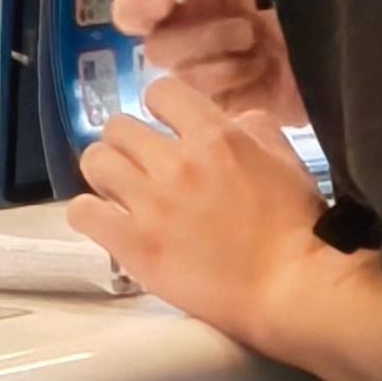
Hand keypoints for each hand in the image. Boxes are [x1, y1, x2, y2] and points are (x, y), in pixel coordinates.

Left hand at [69, 63, 329, 349]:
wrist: (291, 289)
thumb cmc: (298, 229)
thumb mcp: (288, 162)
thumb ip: (255, 130)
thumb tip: (231, 118)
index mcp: (215, 137)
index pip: (160, 91)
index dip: (159, 109)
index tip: (165, 129)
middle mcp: (176, 162)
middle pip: (118, 127)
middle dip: (127, 144)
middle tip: (140, 168)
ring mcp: (151, 203)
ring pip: (95, 161)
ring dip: (105, 174)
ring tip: (120, 193)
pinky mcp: (134, 244)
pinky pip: (82, 212)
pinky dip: (89, 214)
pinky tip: (107, 223)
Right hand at [118, 0, 305, 128]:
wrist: (343, 47)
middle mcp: (184, 25)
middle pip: (135, 23)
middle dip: (150, 9)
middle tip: (173, 4)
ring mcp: (195, 65)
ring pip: (166, 58)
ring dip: (205, 41)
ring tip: (250, 37)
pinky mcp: (213, 101)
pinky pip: (196, 92)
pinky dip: (227, 74)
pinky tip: (258, 67)